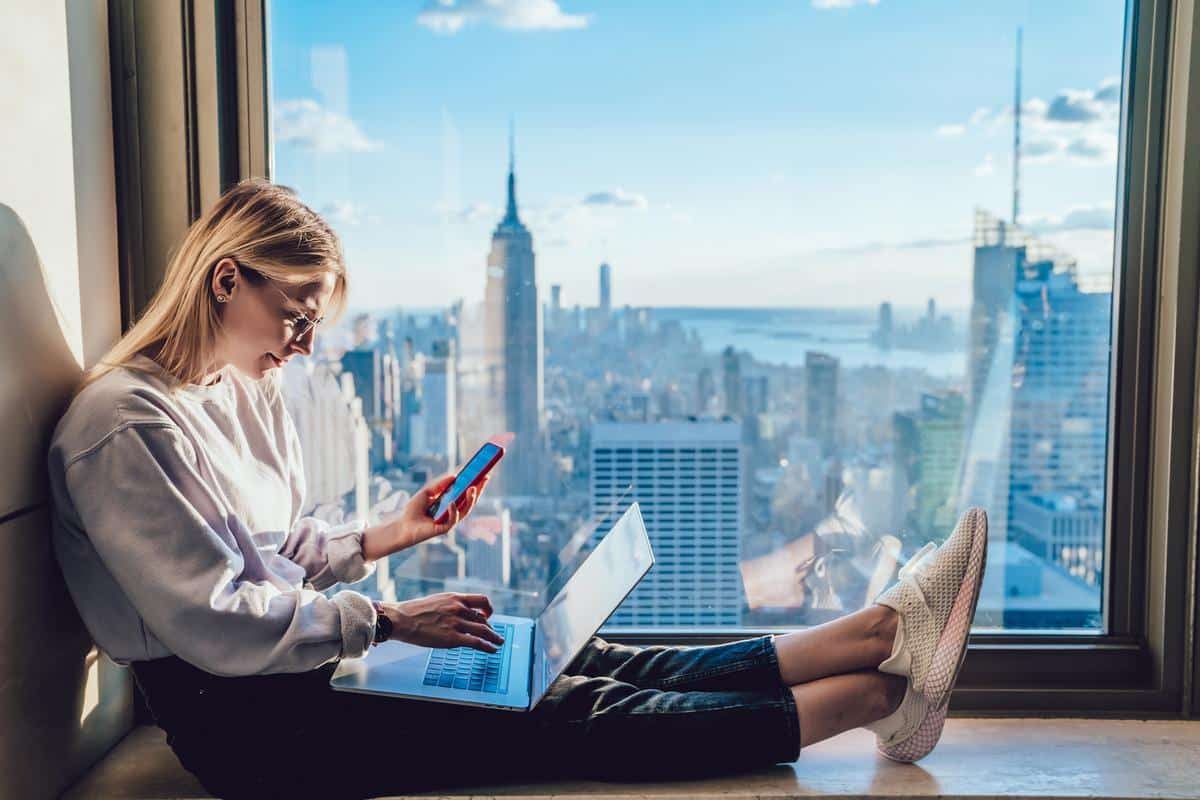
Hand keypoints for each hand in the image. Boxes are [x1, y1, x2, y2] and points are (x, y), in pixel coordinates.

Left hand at [362, 473, 490, 559]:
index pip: (466, 493)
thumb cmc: (414, 509)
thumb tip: (454, 475)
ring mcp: (450, 521)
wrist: (402, 525)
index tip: (484, 472)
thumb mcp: (427, 492)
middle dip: (478, 489)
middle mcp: (453, 512)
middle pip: (470, 501)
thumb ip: (440, 484)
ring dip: (470, 499)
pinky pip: (453, 520)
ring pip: (465, 511)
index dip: (476, 483)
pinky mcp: (444, 529)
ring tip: (473, 488)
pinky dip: (453, 511)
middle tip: (484, 478)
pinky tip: (452, 503)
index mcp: (451, 503)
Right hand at [383, 593, 502, 652]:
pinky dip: (487, 646)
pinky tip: (492, 649)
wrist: (402, 619)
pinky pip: (476, 642)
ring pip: (483, 630)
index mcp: (455, 598)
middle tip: (493, 633)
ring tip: (499, 642)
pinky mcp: (452, 638)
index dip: (489, 609)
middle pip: (482, 618)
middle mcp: (459, 608)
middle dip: (490, 627)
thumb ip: (452, 605)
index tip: (488, 615)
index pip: (482, 600)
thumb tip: (462, 613)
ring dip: (494, 637)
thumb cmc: (415, 612)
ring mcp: (456, 623)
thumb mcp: (438, 601)